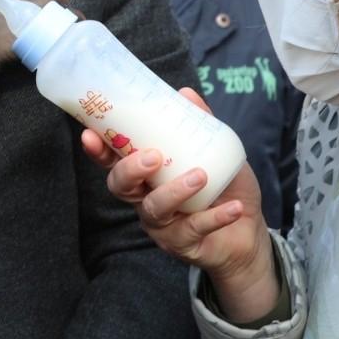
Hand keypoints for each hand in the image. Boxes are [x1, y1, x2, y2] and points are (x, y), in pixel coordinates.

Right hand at [82, 87, 279, 323]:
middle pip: (122, 187)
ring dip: (175, 190)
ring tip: (200, 176)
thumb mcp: (216, 152)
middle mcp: (146, 200)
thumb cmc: (223, 189)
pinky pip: (194, 230)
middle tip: (152, 156)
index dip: (98, 150)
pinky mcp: (183, 245)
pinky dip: (215, 217)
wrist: (249, 234)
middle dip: (131, 169)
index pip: (114, 161)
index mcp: (147, 175)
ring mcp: (162, 226)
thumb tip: (185, 93)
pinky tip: (234, 208)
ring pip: (155, 209)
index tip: (89, 134)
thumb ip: (201, 125)